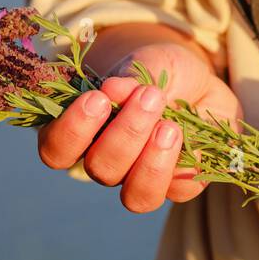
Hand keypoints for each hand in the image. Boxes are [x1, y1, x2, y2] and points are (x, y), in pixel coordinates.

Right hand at [37, 39, 240, 212]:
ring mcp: (143, 179)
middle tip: (149, 97)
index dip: (72, 132)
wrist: (202, 80)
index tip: (98, 98)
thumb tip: (114, 89)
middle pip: (100, 170)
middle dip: (125, 133)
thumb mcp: (148, 63)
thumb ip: (131, 77)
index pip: (56, 151)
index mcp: (83, 134)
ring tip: (169, 126)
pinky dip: (185, 163)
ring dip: (151, 162)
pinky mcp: (180, 185)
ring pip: (136, 196)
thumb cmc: (162, 70)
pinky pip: (180, 190)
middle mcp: (107, 163)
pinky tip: (189, 133)